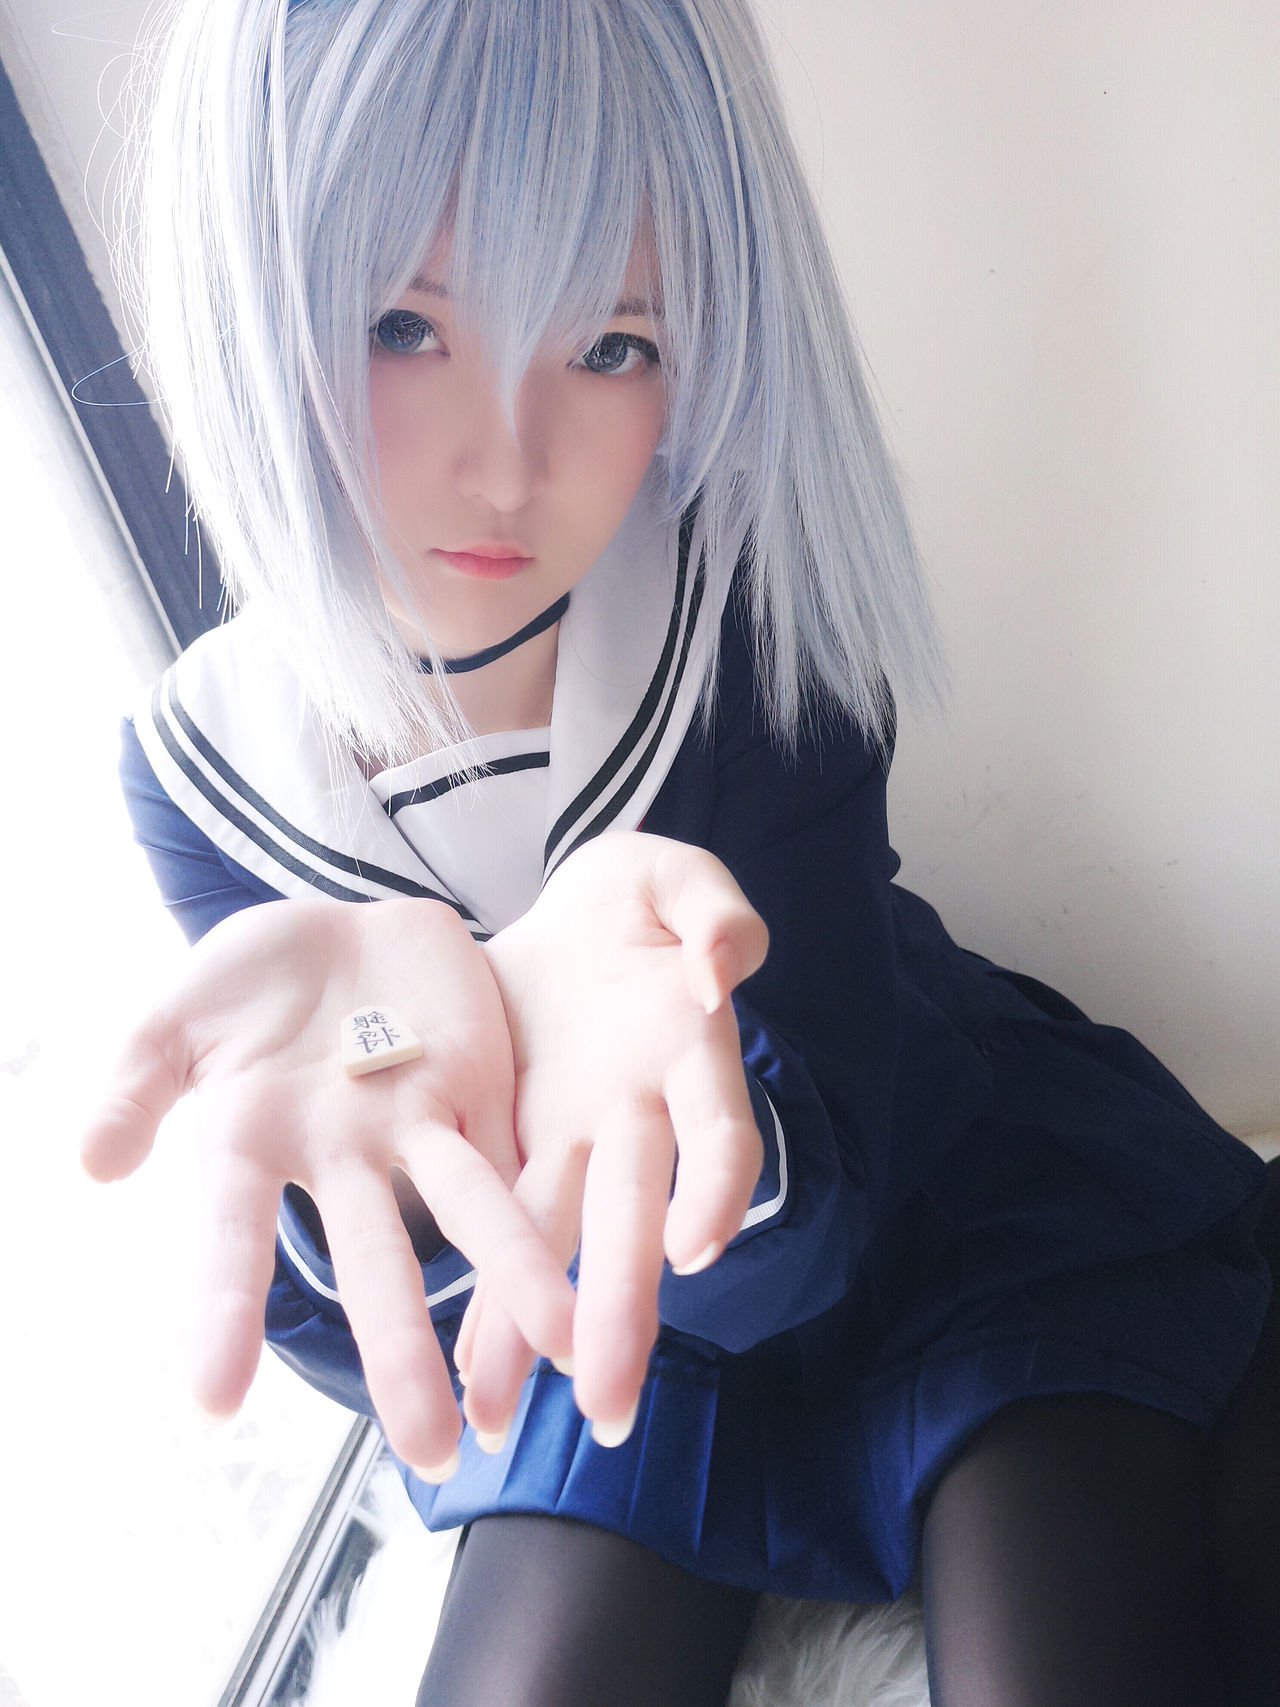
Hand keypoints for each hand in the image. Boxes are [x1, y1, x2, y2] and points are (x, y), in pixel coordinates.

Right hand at [80, 897, 574, 1474]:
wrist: (339, 924)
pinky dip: (553, 1194)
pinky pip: (519, 1146)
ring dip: (515, 1278)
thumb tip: (89, 1162)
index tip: (214, 1402)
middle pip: (377, 1264)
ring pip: (473, 1211)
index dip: (225, 1312)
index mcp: (256, 1143)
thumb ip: (136, 1082)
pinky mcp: (481, 1085)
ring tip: (565, 1345)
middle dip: (404, 1354)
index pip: (235, 1239)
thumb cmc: (246, 982)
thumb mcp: (176, 1016)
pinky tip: (599, 1245)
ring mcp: (419, 1125)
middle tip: (433, 1454)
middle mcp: (345, 1157)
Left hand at [459, 832, 768, 1446]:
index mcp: (686, 1052)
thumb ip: (712, 908)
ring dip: (536, 1330)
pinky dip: (490, 1294)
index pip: (718, 1131)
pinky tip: (462, 1367)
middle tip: (603, 1407)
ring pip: (560, 1241)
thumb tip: (721, 965)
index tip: (694, 1247)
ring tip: (496, 1415)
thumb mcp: (676, 874)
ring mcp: (576, 1136)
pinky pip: (503, 1224)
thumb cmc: (638, 899)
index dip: (714, 1187)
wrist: (573, 914)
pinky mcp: (516, 1140)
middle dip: (618, 1308)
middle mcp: (636, 1114)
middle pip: (633, 1217)